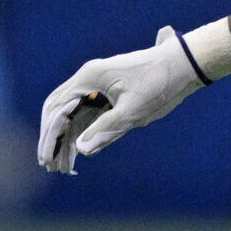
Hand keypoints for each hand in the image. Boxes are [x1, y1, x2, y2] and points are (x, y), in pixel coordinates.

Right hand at [36, 27, 201, 172]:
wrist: (184, 64)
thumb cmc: (160, 83)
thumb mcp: (134, 110)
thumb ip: (107, 129)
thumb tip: (82, 149)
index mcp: (89, 77)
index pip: (57, 109)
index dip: (49, 136)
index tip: (46, 159)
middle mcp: (88, 79)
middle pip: (59, 111)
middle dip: (52, 139)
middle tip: (49, 166)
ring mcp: (97, 86)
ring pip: (72, 115)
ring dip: (65, 139)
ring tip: (61, 166)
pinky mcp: (107, 93)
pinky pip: (87, 115)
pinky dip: (81, 133)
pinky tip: (79, 153)